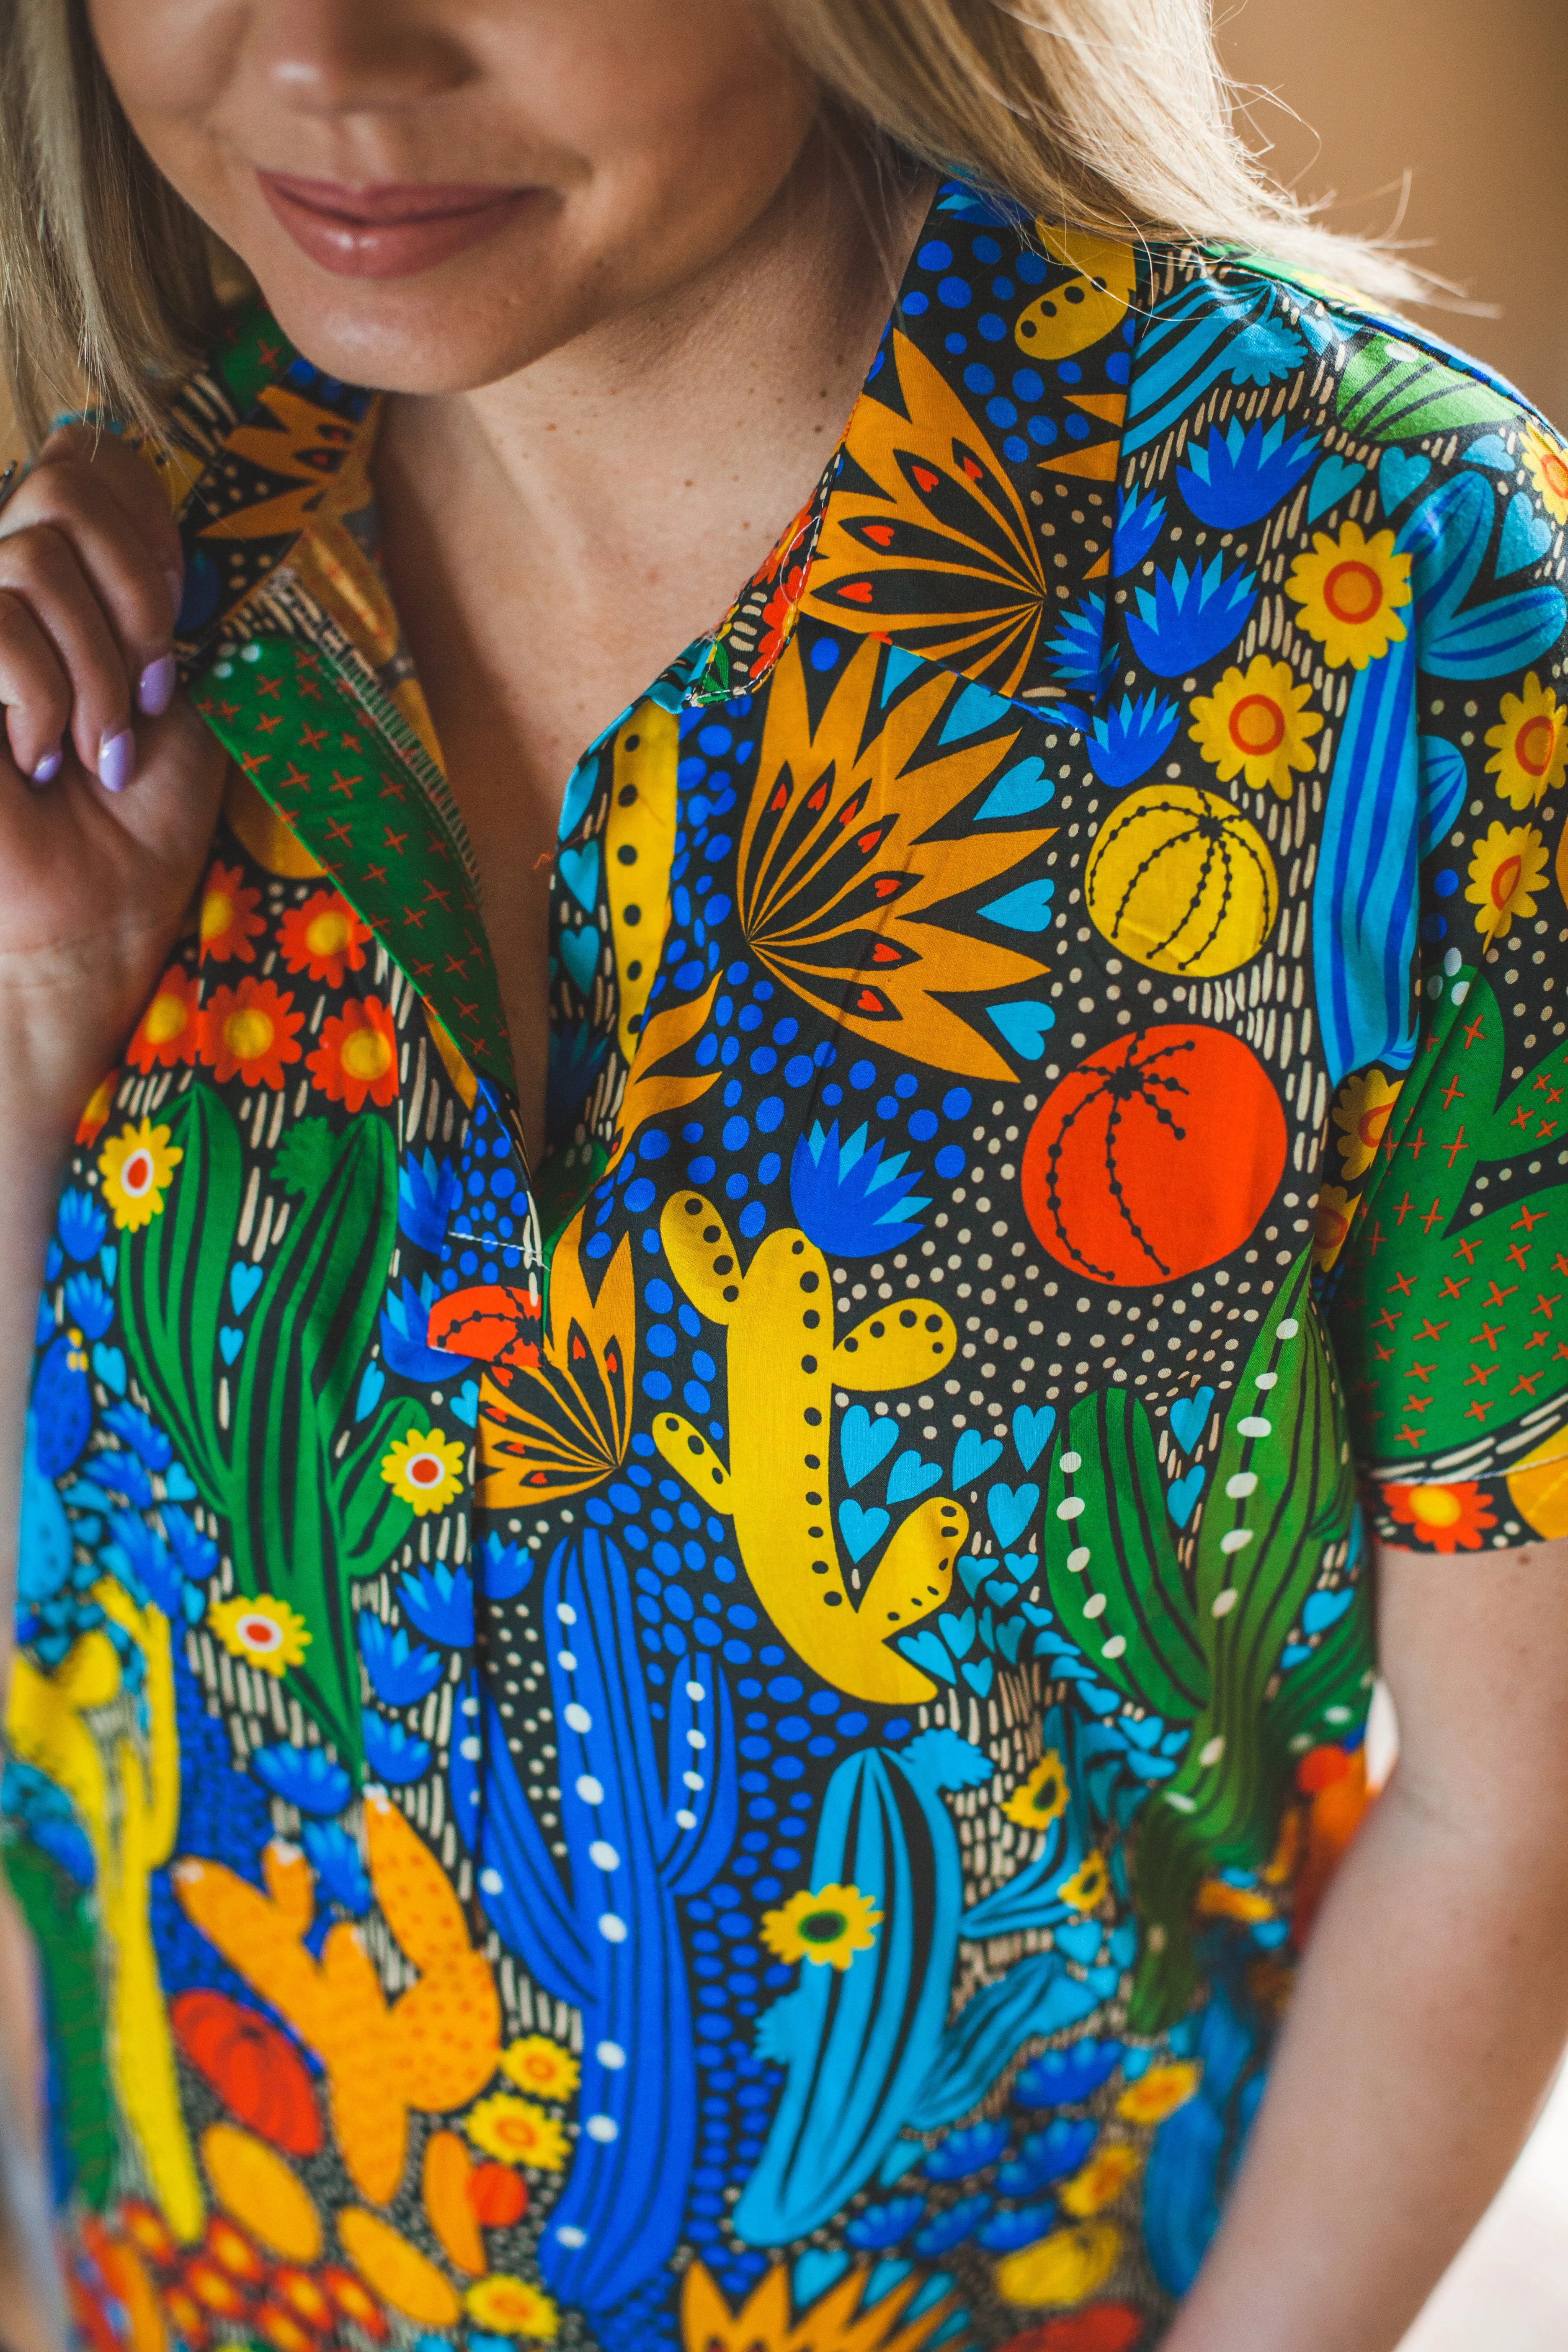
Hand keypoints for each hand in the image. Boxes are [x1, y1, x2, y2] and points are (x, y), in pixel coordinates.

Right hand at [0, 427, 224, 1121]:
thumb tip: (177, 537)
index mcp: (67, 578)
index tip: (181, 619)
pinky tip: (42, 761)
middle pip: (60, 486)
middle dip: (133, 594)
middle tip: (152, 689)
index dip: (146, 523)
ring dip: (96, 667)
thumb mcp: (189, 691)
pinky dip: (43, 698)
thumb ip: (173, 598)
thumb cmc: (143, 816)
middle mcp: (6, 588)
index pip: (88, 459)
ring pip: (28, 559)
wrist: (97, 914)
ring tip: (101, 746)